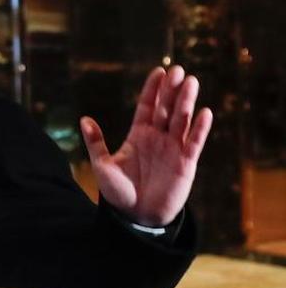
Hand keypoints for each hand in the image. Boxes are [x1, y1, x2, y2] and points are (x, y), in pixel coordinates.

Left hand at [81, 65, 211, 226]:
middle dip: (172, 89)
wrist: (135, 217)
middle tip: (178, 70)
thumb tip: (84, 119)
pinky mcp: (185, 163)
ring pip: (182, 120)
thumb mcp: (102, 166)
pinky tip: (203, 113)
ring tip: (191, 82)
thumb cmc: (118, 192)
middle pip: (167, 108)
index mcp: (138, 135)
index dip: (153, 90)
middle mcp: (158, 138)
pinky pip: (194, 143)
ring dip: (186, 102)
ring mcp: (173, 149)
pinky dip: (199, 128)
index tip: (159, 71)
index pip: (147, 107)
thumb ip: (96, 143)